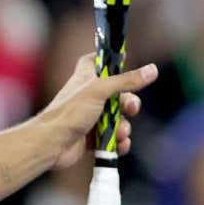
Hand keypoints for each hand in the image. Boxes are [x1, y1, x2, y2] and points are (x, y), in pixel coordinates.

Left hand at [41, 53, 157, 168]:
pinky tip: (120, 145)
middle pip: (117, 94)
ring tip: (121, 133)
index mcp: (85, 78)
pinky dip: (119, 142)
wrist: (51, 144)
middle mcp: (88, 96)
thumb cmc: (69, 112)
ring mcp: (90, 117)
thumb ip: (126, 81)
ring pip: (118, 118)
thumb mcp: (99, 90)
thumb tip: (152, 70)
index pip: (95, 61)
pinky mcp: (92, 137)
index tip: (122, 63)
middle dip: (128, 103)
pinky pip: (113, 138)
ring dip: (124, 126)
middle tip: (131, 108)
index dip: (108, 59)